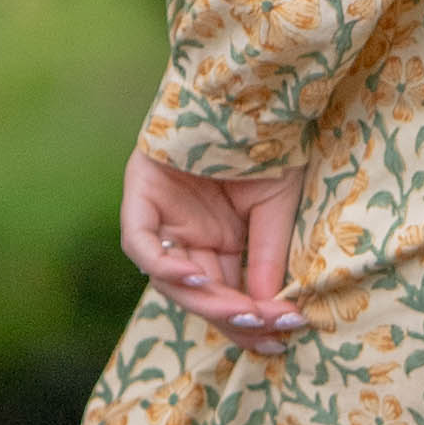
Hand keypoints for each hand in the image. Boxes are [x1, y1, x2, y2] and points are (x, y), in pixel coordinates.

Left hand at [121, 145, 310, 347]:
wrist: (250, 88)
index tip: (284, 336)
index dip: (251, 319)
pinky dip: (166, 267)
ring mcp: (161, 218)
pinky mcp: (140, 198)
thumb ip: (268, 256)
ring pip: (172, 280)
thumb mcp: (276, 207)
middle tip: (268, 335)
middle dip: (233, 319)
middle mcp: (187, 234)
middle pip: (200, 294)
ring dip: (208, 302)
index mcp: (219, 238)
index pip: (228, 292)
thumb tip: (271, 311)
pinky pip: (142, 246)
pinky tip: (200, 280)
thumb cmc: (268, 141)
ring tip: (245, 311)